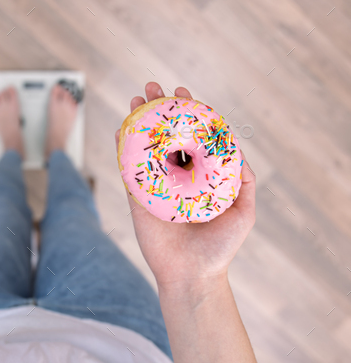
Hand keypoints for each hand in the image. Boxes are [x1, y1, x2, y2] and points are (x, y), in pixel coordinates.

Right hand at [116, 82, 255, 290]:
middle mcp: (174, 176)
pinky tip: (120, 129)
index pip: (189, 136)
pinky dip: (122, 148)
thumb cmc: (220, 247)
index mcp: (197, 176)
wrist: (193, 275)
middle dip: (157, 109)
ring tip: (136, 99)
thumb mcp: (243, 211)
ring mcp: (153, 185)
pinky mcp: (137, 198)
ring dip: (137, 121)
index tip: (183, 93)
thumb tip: (236, 147)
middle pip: (163, 134)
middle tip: (152, 87)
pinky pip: (127, 168)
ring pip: (142, 146)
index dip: (186, 113)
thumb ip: (243, 180)